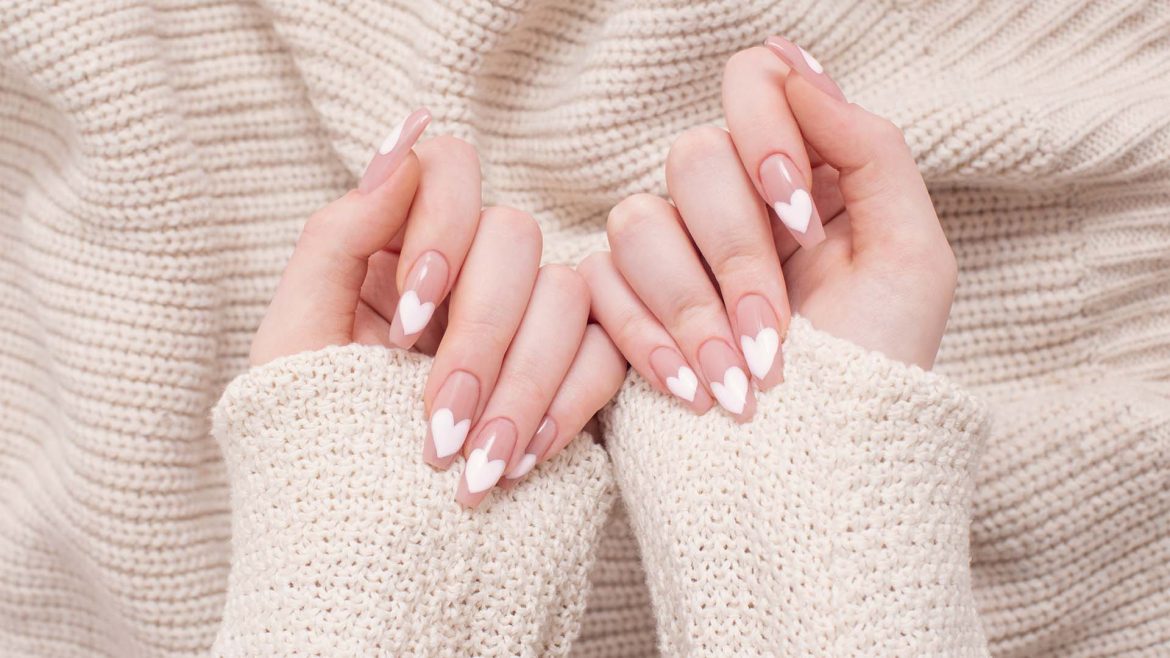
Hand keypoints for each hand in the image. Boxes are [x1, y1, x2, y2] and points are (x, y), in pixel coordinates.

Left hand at [251, 110, 624, 506]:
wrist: (359, 553)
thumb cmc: (311, 445)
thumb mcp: (296, 341)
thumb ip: (337, 238)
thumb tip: (401, 145)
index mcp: (397, 248)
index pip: (448, 171)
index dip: (442, 228)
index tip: (408, 318)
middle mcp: (468, 272)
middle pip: (514, 235)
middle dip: (477, 333)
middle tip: (435, 424)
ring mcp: (526, 321)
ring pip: (566, 292)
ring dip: (521, 382)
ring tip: (474, 466)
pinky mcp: (573, 373)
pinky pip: (605, 354)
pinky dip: (567, 405)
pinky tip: (520, 459)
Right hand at [581, 39, 954, 420]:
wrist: (818, 475)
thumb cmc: (876, 369)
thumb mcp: (911, 256)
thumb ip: (869, 145)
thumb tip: (793, 64)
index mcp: (798, 178)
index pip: (753, 83)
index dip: (766, 135)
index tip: (799, 212)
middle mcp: (728, 204)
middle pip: (692, 157)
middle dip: (738, 252)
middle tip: (777, 331)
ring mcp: (670, 255)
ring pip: (636, 220)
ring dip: (692, 309)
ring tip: (739, 383)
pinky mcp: (621, 306)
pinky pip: (597, 284)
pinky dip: (646, 341)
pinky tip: (690, 390)